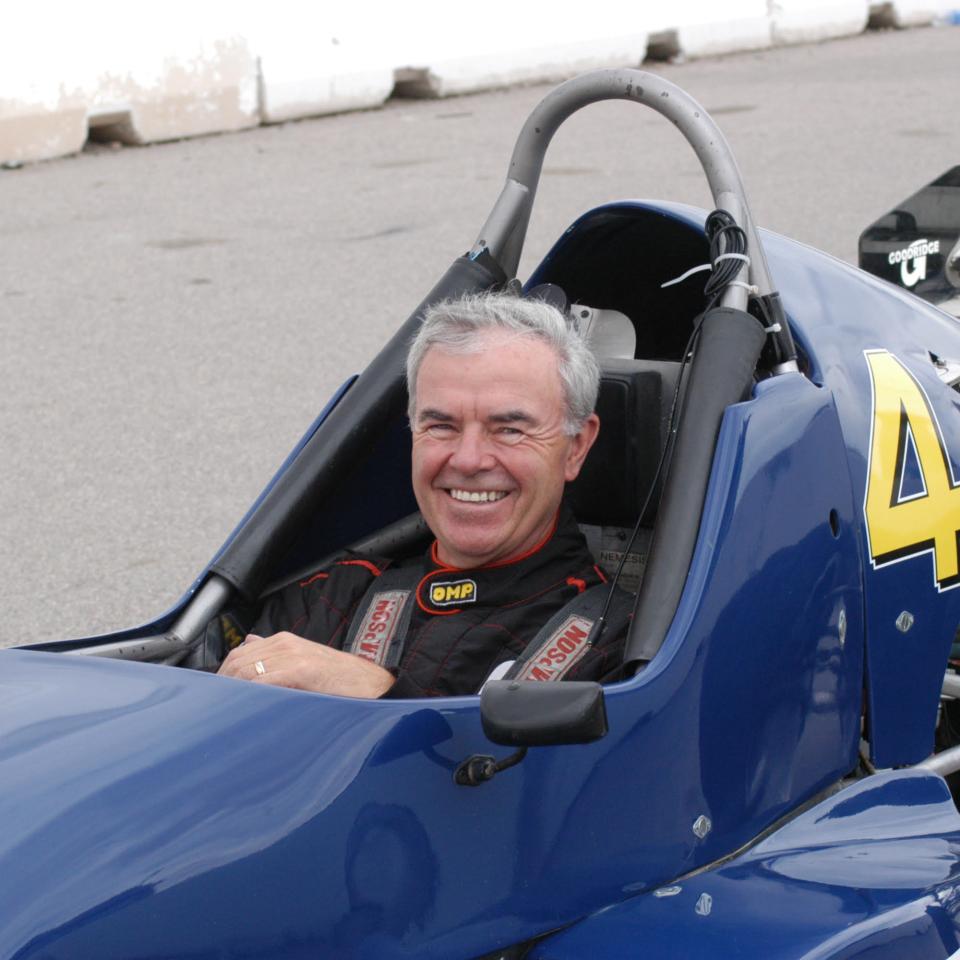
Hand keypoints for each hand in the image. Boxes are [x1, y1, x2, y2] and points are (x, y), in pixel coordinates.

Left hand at [217, 632, 395, 698]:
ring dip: (231, 692)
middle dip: (222, 685)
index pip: (239, 654)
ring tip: (225, 714)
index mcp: (284, 641)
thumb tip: (249, 644)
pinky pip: (264, 681)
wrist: (374, 686)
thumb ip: (278, 656)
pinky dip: (250, 695)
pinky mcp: (301, 671)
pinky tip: (245, 710)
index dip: (223, 676)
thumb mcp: (307, 661)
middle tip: (216, 710)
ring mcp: (293, 656)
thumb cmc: (343, 681)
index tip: (217, 697)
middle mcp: (285, 644)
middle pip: (237, 661)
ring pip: (246, 670)